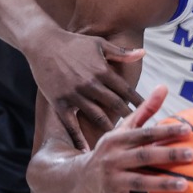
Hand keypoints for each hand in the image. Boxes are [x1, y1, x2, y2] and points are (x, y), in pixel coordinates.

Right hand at [27, 27, 147, 150]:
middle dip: (128, 117)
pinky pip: (71, 125)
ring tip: (120, 140)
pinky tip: (87, 150)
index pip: (126, 90)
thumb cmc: (74, 42)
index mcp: (102, 70)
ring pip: (96, 116)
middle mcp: (90, 84)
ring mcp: (74, 94)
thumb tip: (143, 53)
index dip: (139, 102)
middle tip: (140, 130)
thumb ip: (121, 52)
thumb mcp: (100, 44)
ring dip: (109, 128)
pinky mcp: (59, 102)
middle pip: (114, 105)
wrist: (43, 44)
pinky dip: (79, 138)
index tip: (149, 112)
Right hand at [83, 85, 192, 192]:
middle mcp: (114, 159)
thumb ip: (145, 111)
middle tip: (192, 155)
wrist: (78, 179)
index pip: (144, 134)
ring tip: (185, 185)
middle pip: (144, 157)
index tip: (188, 129)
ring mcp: (111, 181)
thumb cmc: (111, 151)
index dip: (165, 131)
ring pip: (139, 183)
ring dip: (162, 185)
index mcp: (119, 140)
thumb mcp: (123, 130)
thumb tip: (164, 87)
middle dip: (168, 156)